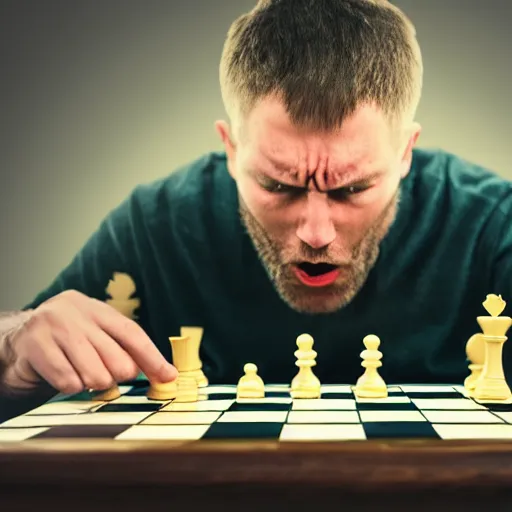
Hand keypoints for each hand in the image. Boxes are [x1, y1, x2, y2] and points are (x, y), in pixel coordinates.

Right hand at [0, 290, 176, 394]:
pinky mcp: (34, 345)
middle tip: (106, 376)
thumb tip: (163, 373)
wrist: (15, 343)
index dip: (152, 357)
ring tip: (83, 376)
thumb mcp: (95, 337)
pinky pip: (68, 381)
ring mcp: (53, 326)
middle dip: (117, 376)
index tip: (168, 376)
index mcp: (96, 308)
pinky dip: (71, 388)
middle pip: (117, 359)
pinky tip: (65, 378)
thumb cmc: (65, 344)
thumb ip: (124, 350)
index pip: (132, 333)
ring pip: (95, 374)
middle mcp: (76, 312)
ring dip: (93, 384)